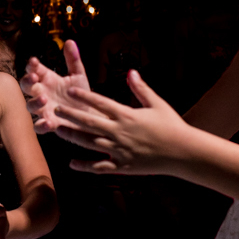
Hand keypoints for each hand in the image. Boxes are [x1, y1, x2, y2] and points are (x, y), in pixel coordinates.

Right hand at [20, 40, 95, 133]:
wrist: (90, 116)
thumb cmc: (81, 94)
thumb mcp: (79, 76)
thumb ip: (73, 60)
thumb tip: (70, 41)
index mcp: (47, 79)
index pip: (34, 69)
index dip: (31, 65)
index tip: (33, 61)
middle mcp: (42, 93)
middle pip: (26, 86)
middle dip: (27, 81)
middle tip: (34, 77)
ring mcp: (44, 109)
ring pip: (30, 105)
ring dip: (34, 102)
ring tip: (43, 98)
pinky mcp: (50, 124)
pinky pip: (39, 127)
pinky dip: (41, 125)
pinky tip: (48, 122)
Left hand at [54, 70, 190, 175]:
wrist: (183, 152)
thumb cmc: (172, 126)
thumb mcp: (157, 104)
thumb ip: (140, 88)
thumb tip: (131, 71)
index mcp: (127, 115)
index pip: (100, 103)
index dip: (83, 97)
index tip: (69, 90)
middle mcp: (119, 132)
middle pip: (89, 122)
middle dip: (70, 115)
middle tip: (55, 109)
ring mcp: (119, 150)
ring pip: (89, 143)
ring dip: (72, 136)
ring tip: (57, 130)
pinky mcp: (122, 166)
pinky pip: (99, 166)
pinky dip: (85, 166)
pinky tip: (72, 163)